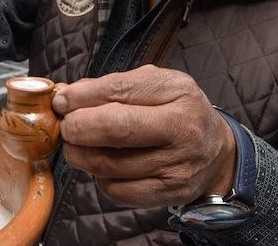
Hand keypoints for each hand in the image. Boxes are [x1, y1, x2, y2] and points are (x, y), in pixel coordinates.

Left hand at [52, 66, 235, 208]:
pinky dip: (99, 177)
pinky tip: (102, 165)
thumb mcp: (155, 85)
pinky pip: (116, 189)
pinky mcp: (168, 192)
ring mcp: (177, 165)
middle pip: (115, 129)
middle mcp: (182, 129)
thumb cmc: (177, 111)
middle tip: (65, 126)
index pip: (119, 91)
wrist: (216, 152)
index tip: (61, 102)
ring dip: (81, 154)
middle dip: (77, 127)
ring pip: (109, 164)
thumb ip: (113, 85)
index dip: (81, 98)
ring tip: (77, 144)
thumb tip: (67, 95)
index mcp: (178, 92)